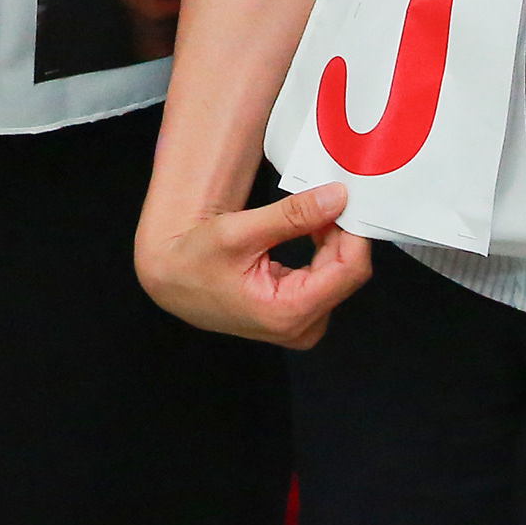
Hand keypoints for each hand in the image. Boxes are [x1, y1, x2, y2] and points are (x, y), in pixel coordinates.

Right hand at [136, 182, 372, 348]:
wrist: (172, 281)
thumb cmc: (196, 261)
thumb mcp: (240, 231)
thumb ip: (292, 215)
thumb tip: (336, 197)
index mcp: (288, 312)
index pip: (349, 271)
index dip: (353, 231)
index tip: (345, 198)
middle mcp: (301, 327)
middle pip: (348, 273)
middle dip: (342, 233)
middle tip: (326, 197)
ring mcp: (301, 326)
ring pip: (341, 275)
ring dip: (332, 240)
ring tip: (313, 211)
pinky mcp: (298, 316)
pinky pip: (328, 279)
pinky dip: (323, 250)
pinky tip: (309, 230)